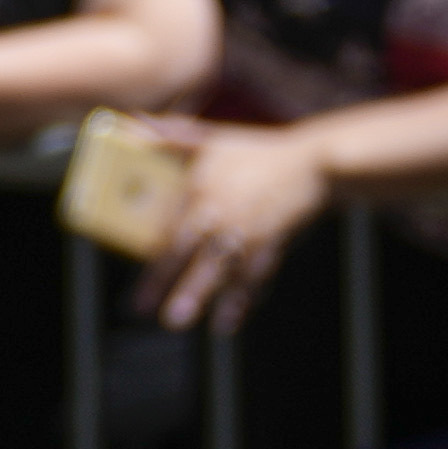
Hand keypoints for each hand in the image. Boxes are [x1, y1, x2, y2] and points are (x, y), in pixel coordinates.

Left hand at [131, 113, 331, 332]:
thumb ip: (173, 137)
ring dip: (199, 295)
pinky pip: (253, 276)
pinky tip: (225, 323)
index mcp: (201, 187)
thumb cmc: (259, 152)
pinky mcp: (273, 242)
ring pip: (219, 267)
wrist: (313, 164)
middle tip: (147, 311)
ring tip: (178, 321)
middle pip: (189, 250)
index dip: (150, 258)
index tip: (134, 283)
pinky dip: (240, 300)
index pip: (168, 228)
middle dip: (167, 282)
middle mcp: (221, 210)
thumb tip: (134, 125)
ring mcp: (248, 228)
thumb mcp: (213, 138)